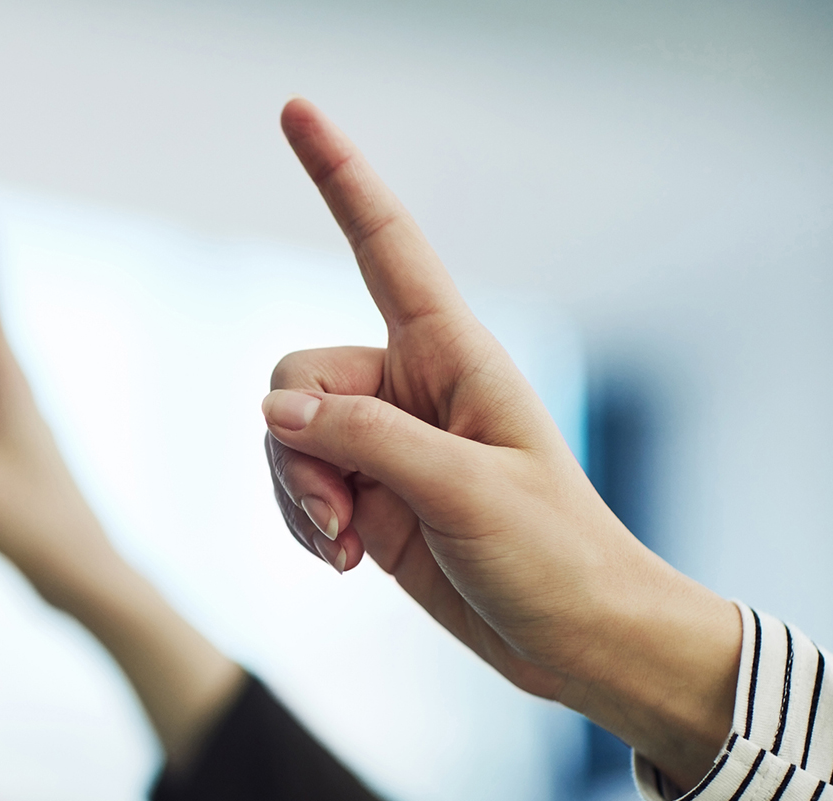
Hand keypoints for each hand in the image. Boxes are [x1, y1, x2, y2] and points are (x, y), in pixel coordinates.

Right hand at [265, 99, 740, 787]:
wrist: (576, 637)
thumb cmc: (554, 553)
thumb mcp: (465, 489)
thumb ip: (366, 437)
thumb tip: (276, 405)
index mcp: (453, 358)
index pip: (387, 248)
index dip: (340, 178)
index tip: (296, 112)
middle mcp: (411, 389)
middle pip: (298, 372)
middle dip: (297, 449)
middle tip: (341, 516)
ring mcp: (386, 446)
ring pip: (288, 435)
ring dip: (299, 495)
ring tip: (348, 547)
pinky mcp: (371, 497)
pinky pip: (299, 486)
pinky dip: (304, 522)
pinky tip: (343, 560)